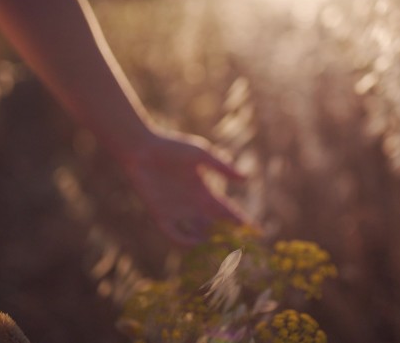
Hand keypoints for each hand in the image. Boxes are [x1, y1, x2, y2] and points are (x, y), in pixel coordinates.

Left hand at [118, 131, 244, 244]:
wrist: (143, 149)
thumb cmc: (173, 147)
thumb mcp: (201, 155)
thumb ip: (222, 167)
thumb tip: (245, 179)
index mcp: (205, 193)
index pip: (227, 212)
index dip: (241, 222)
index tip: (256, 232)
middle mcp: (193, 206)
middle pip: (214, 228)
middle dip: (227, 239)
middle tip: (240, 249)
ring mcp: (177, 212)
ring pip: (196, 234)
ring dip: (207, 243)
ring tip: (219, 251)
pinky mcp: (160, 214)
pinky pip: (174, 233)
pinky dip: (184, 240)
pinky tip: (195, 242)